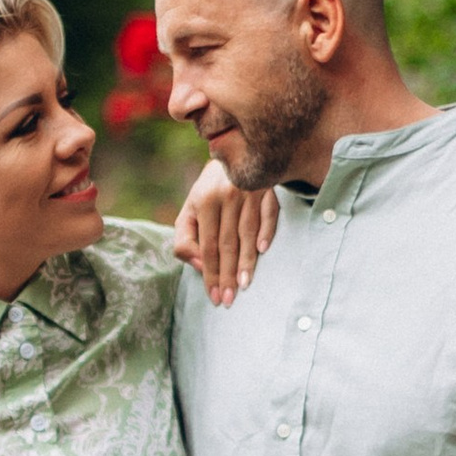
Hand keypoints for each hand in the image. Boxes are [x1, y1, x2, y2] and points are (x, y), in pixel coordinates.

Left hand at [170, 157, 278, 304]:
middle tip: (230, 299)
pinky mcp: (267, 188)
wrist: (234, 156)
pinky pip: (269, 213)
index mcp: (203, 202)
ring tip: (245, 285)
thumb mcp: (190, 211)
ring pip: (247, 232)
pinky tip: (263, 250)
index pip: (207, 246)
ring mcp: (248, 191)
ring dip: (247, 261)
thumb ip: (185, 240)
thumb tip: (200, 265)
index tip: (215, 296)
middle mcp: (225, 196)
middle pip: (227, 243)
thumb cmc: (208, 193)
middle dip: (228, 274)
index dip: (210, 273)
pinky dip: (266, 231)